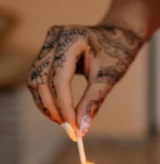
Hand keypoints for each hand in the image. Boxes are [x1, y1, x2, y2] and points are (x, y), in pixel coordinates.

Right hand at [27, 24, 143, 136]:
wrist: (119, 34)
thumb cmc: (118, 52)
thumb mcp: (109, 77)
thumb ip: (93, 101)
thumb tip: (82, 129)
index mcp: (72, 38)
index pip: (59, 78)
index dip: (63, 105)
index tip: (73, 128)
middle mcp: (55, 37)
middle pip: (41, 80)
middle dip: (52, 107)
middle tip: (68, 129)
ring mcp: (48, 42)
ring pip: (35, 80)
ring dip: (46, 104)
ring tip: (64, 121)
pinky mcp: (47, 51)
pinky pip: (39, 77)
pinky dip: (46, 96)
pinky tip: (59, 109)